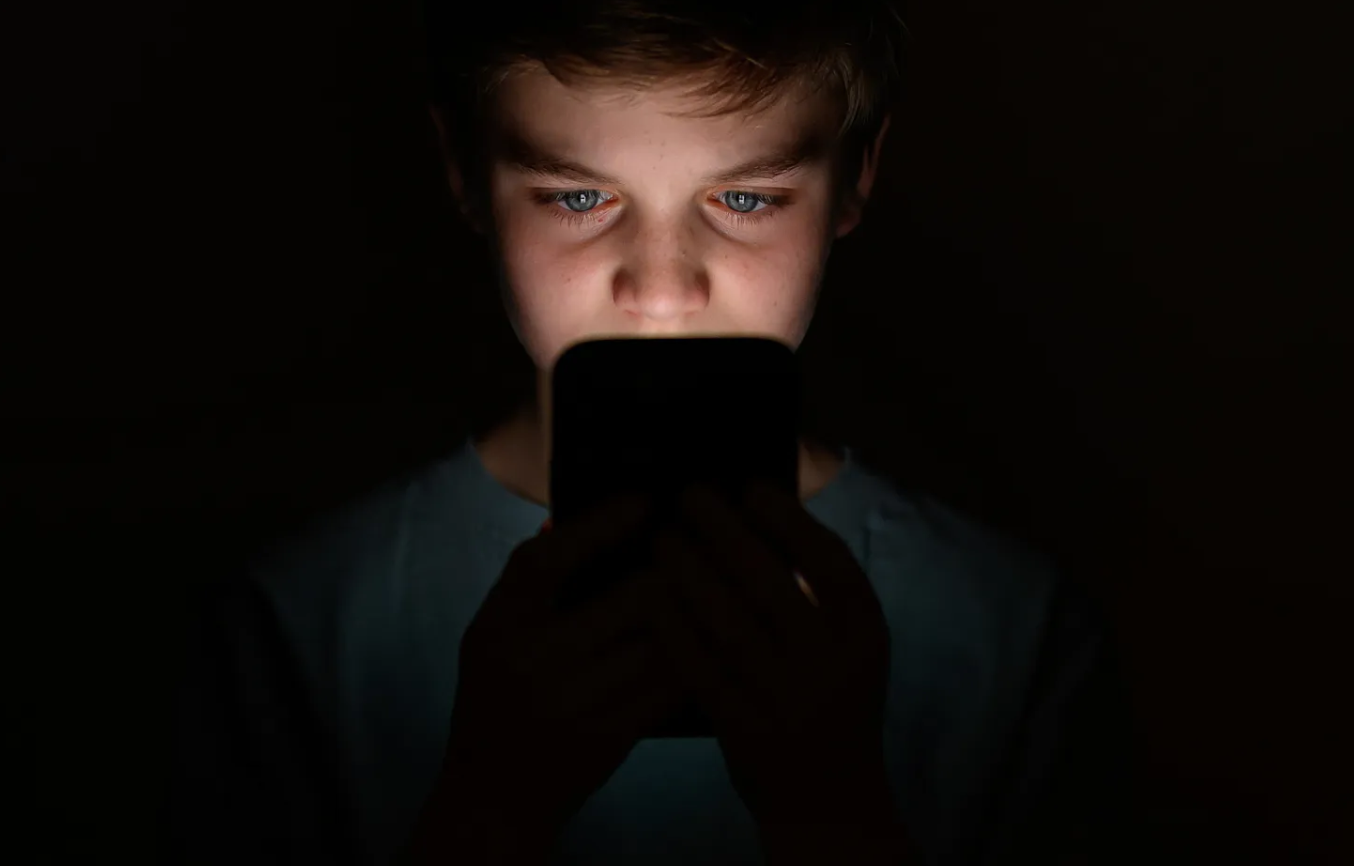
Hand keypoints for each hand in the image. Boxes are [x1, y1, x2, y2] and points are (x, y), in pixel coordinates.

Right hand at [417, 494, 684, 859]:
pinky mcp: (612, 738)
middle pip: (631, 599)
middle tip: (702, 546)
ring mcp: (575, 704)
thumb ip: (531, 585)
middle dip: (674, 571)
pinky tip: (711, 639)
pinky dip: (695, 657)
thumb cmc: (496, 697)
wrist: (494, 795)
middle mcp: (534, 662)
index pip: (546, 561)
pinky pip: (672, 685)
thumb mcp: (493, 634)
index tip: (644, 501)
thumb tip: (576, 518)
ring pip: (665, 641)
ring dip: (694, 611)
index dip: (599, 524)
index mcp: (497, 626)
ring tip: (719, 585)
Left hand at [648, 481, 895, 828]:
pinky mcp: (746, 730)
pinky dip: (674, 629)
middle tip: (689, 497)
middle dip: (725, 533)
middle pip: (772, 585)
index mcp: (864, 635)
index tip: (751, 488)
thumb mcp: (847, 648)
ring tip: (664, 540)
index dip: (790, 522)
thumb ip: (815, 594)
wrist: (829, 798)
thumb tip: (759, 515)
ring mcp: (788, 700)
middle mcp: (831, 665)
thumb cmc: (832, 702)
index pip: (831, 565)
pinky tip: (651, 597)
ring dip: (690, 573)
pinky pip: (700, 669)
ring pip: (730, 623)